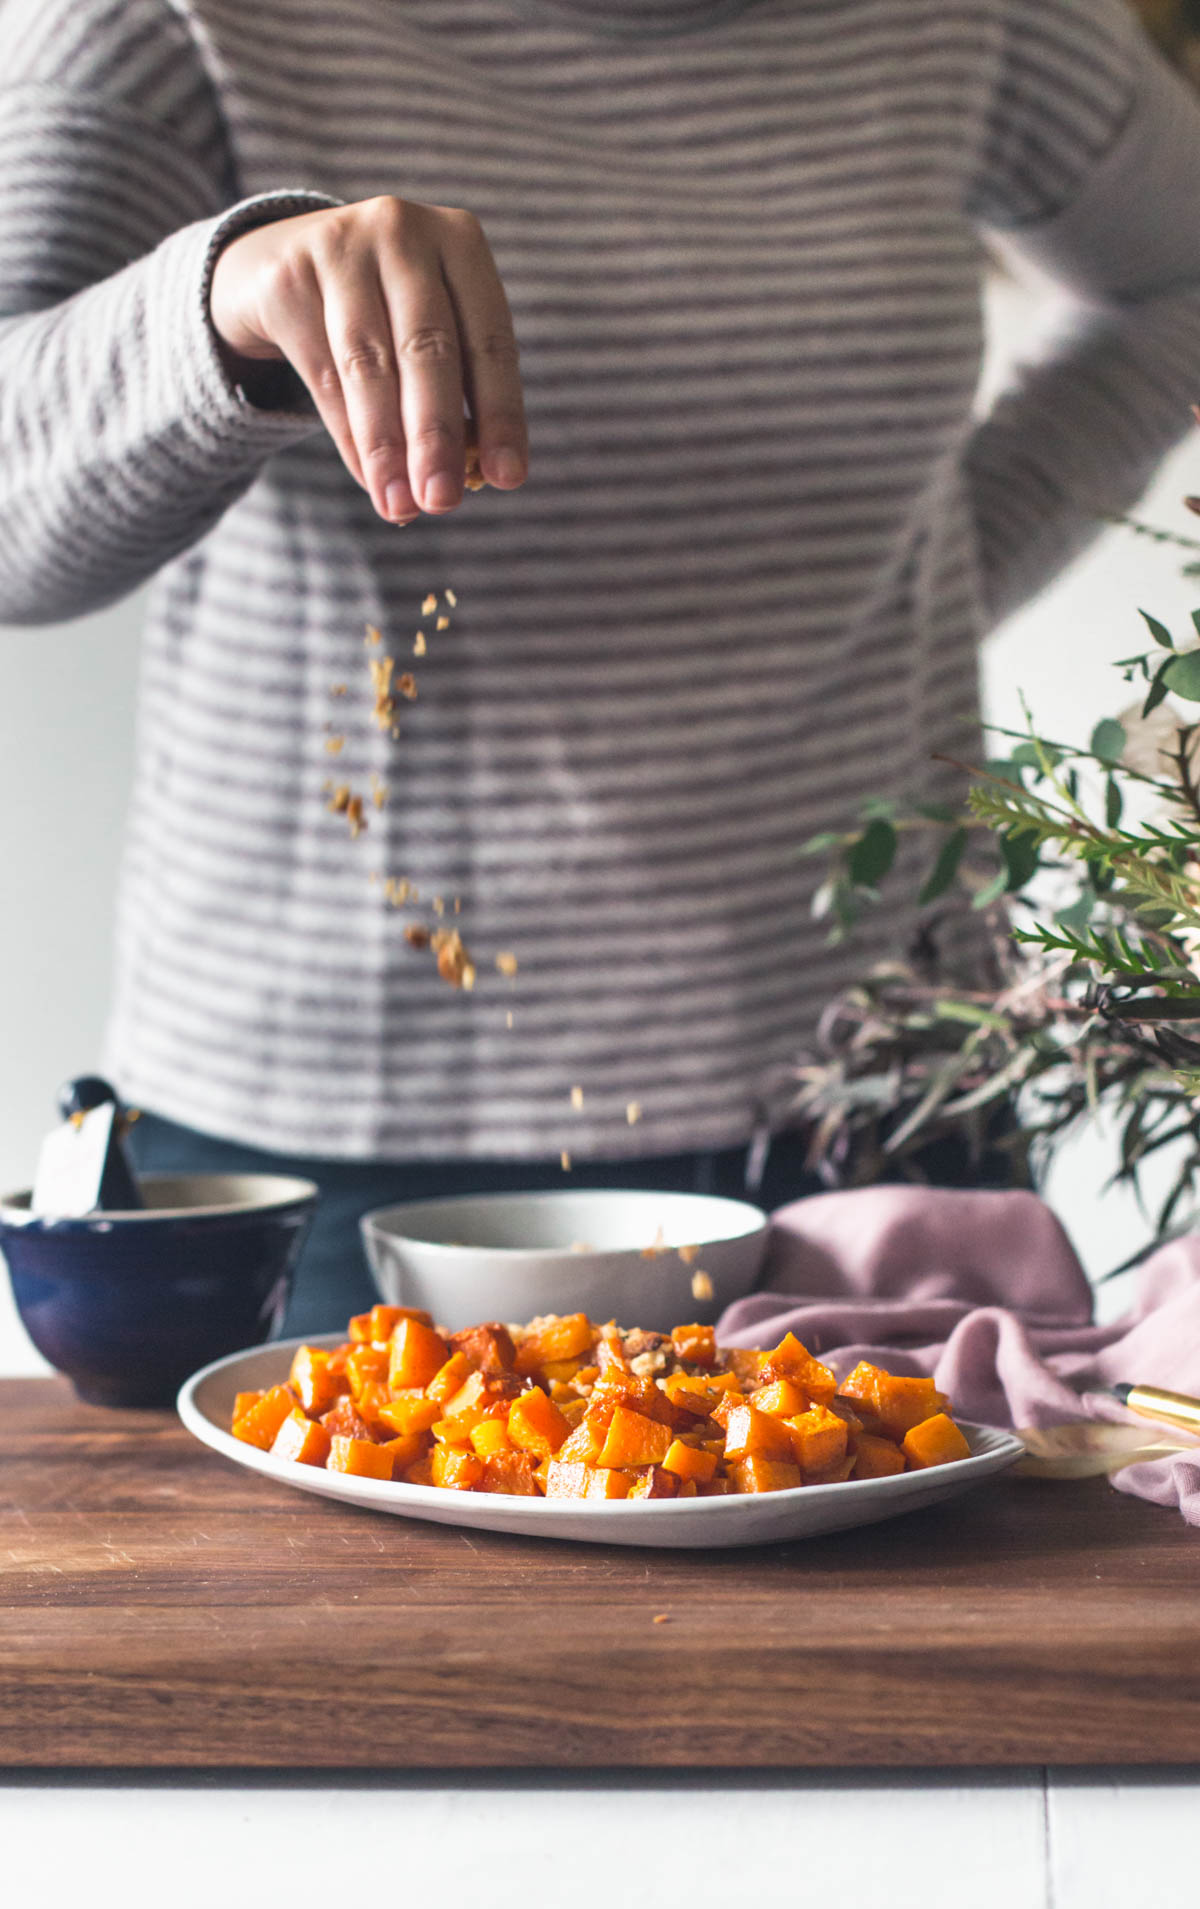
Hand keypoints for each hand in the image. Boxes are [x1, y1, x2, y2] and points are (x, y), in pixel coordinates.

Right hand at [209, 196, 526, 521]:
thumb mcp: (431, 327)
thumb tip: (470, 480)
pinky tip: (371, 479)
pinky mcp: (289, 278)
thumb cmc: (387, 307)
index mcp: (460, 242)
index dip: (501, 413)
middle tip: (444, 503)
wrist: (287, 257)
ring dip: (387, 446)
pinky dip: (350, 435)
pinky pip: (324, 373)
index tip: (508, 478)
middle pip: (427, 350)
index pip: (489, 340)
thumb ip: (454, 389)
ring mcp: (340, 247)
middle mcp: (402, 233)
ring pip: (369, 364)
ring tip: (401, 506)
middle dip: (437, 436)